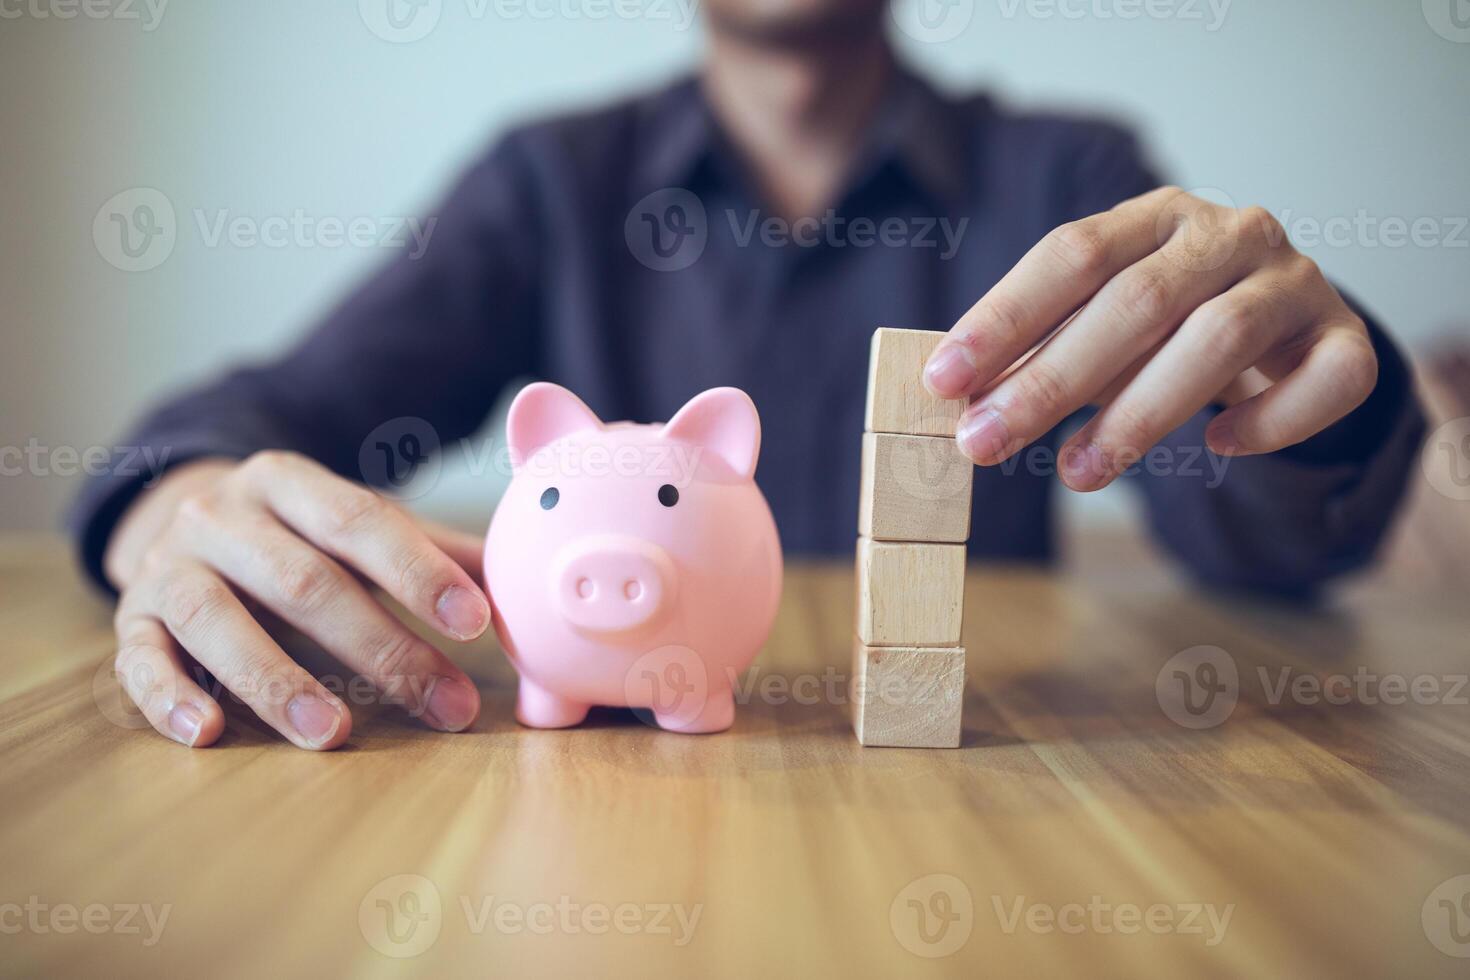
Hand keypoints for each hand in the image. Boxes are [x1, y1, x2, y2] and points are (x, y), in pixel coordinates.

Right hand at [103, 452, 488, 748]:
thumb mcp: (353, 524)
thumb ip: (431, 548)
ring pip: (219, 621)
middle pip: (303, 582)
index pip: (361, 522)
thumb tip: (519, 576)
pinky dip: (168, 697)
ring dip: (279, 683)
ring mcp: (169, 566)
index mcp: (289, 481)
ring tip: (336, 736)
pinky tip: (205, 734)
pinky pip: (139, 660)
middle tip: (443, 705)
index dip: (421, 572)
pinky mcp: (131, 619)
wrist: (176, 514)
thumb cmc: (295, 534)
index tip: (477, 622)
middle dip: (381, 648)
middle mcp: (222, 516)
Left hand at [923, 186, 1378, 489]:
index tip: (942, 380)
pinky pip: (1324, 380)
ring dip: (1138, 415)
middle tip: (985, 443)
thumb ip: (1041, 349)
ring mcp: (1296, 281)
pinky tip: (1218, 447)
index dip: (1003, 317)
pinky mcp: (1345, 338)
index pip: (1070, 253)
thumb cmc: (1168, 328)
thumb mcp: (1100, 325)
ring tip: (1075, 472)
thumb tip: (958, 401)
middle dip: (1050, 380)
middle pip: (1135, 302)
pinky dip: (1269, 421)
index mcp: (1155, 214)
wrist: (1283, 330)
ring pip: (1220, 339)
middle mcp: (1230, 232)